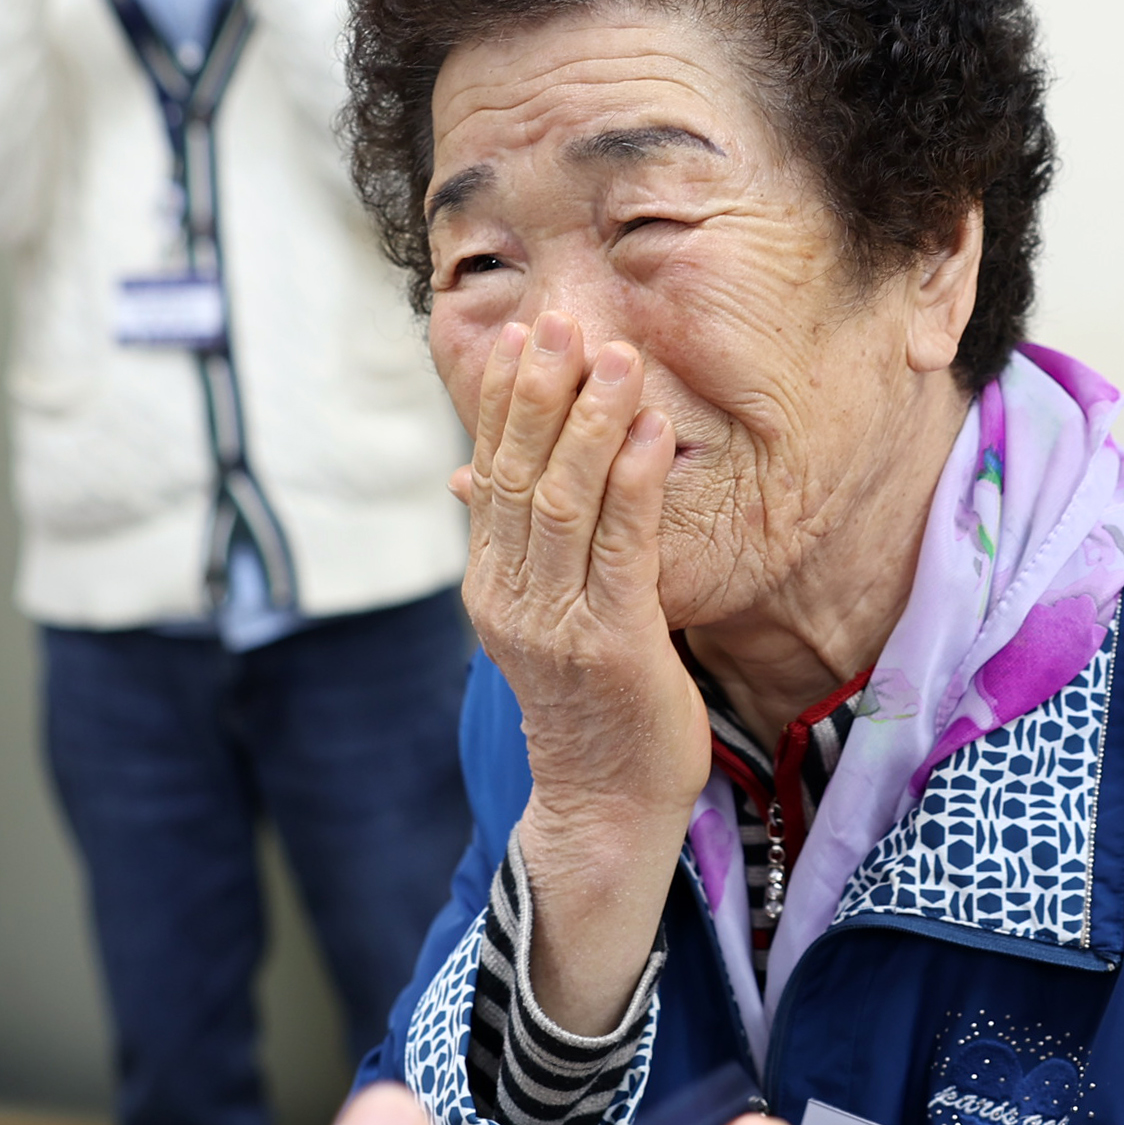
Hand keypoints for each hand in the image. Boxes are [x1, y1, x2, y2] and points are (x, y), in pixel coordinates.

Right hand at [453, 313, 710, 1032]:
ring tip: (615, 357)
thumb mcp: (542, 612)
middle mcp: (512, 595)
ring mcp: (557, 622)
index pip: (489, 472)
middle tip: (562, 320)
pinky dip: (634, 484)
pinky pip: (621, 551)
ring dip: (591, 422)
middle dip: (541, 391)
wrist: (604, 804)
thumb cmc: (591, 701)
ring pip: (563, 502)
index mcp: (493, 581)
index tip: (523, 332)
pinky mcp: (612, 645)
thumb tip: (472, 474)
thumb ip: (518, 541)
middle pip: (517, 473)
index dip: (504, 400)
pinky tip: (651, 432)